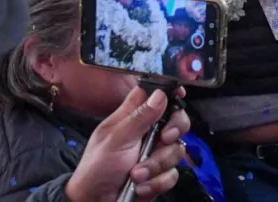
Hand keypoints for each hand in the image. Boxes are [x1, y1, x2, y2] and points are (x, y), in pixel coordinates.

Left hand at [65, 87, 190, 201]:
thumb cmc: (98, 167)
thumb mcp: (116, 139)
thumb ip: (140, 117)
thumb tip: (160, 94)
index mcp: (132, 116)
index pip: (153, 94)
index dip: (168, 90)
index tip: (180, 93)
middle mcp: (147, 132)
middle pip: (175, 119)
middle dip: (175, 130)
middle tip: (165, 139)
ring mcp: (154, 154)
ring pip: (176, 150)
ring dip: (156, 165)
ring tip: (135, 174)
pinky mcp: (159, 175)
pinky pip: (172, 174)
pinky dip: (156, 182)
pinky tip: (140, 187)